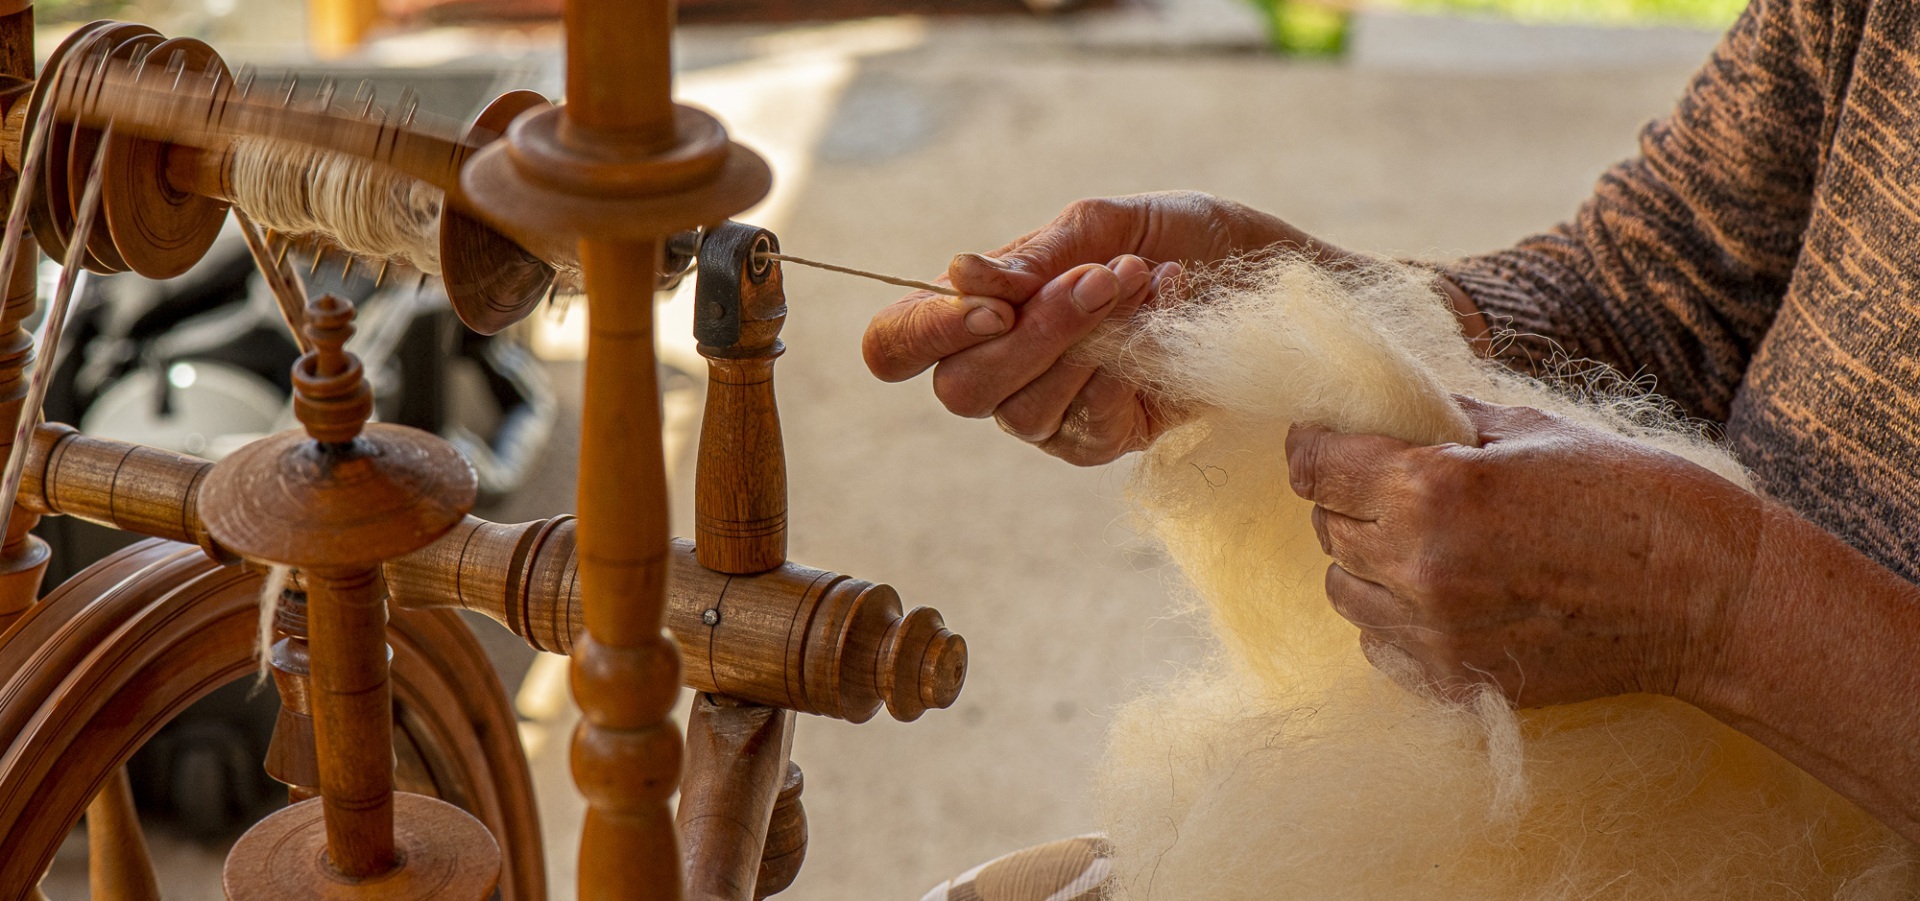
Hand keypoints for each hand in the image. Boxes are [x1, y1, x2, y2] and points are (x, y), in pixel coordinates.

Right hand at [863, 192, 1346, 464]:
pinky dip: (1130, 368)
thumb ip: (1034, 256)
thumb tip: (956, 275)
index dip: (922, 333)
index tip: (989, 305)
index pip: (895, 345)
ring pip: (1023, 412)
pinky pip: (1089, 426)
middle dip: (1034, 333)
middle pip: (959, 390)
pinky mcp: (1105, 442)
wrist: (1278, 279)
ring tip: (1146, 283)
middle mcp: (1002, 374)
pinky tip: (1167, 317)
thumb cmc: (1184, 240)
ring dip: (1089, 342)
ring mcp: (1051, 416)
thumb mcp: (1108, 224)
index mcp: (979, 312)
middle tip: (1103, 278)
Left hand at [1284, 397, 1766, 707]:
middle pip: (1324, 527)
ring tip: (1420, 541)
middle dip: (1346, 500)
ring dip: (1364, 562)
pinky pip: (1379, 644)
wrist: (1708, 596)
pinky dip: (1393, 617)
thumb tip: (1382, 409)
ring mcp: (1434, 632)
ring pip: (1343, 590)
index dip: (1314, 447)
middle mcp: (1419, 564)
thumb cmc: (1631, 494)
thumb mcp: (1531, 428)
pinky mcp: (1455, 681)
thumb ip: (1442, 421)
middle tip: (1390, 485)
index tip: (1325, 441)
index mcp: (1432, 486)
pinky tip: (1444, 594)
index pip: (1314, 466)